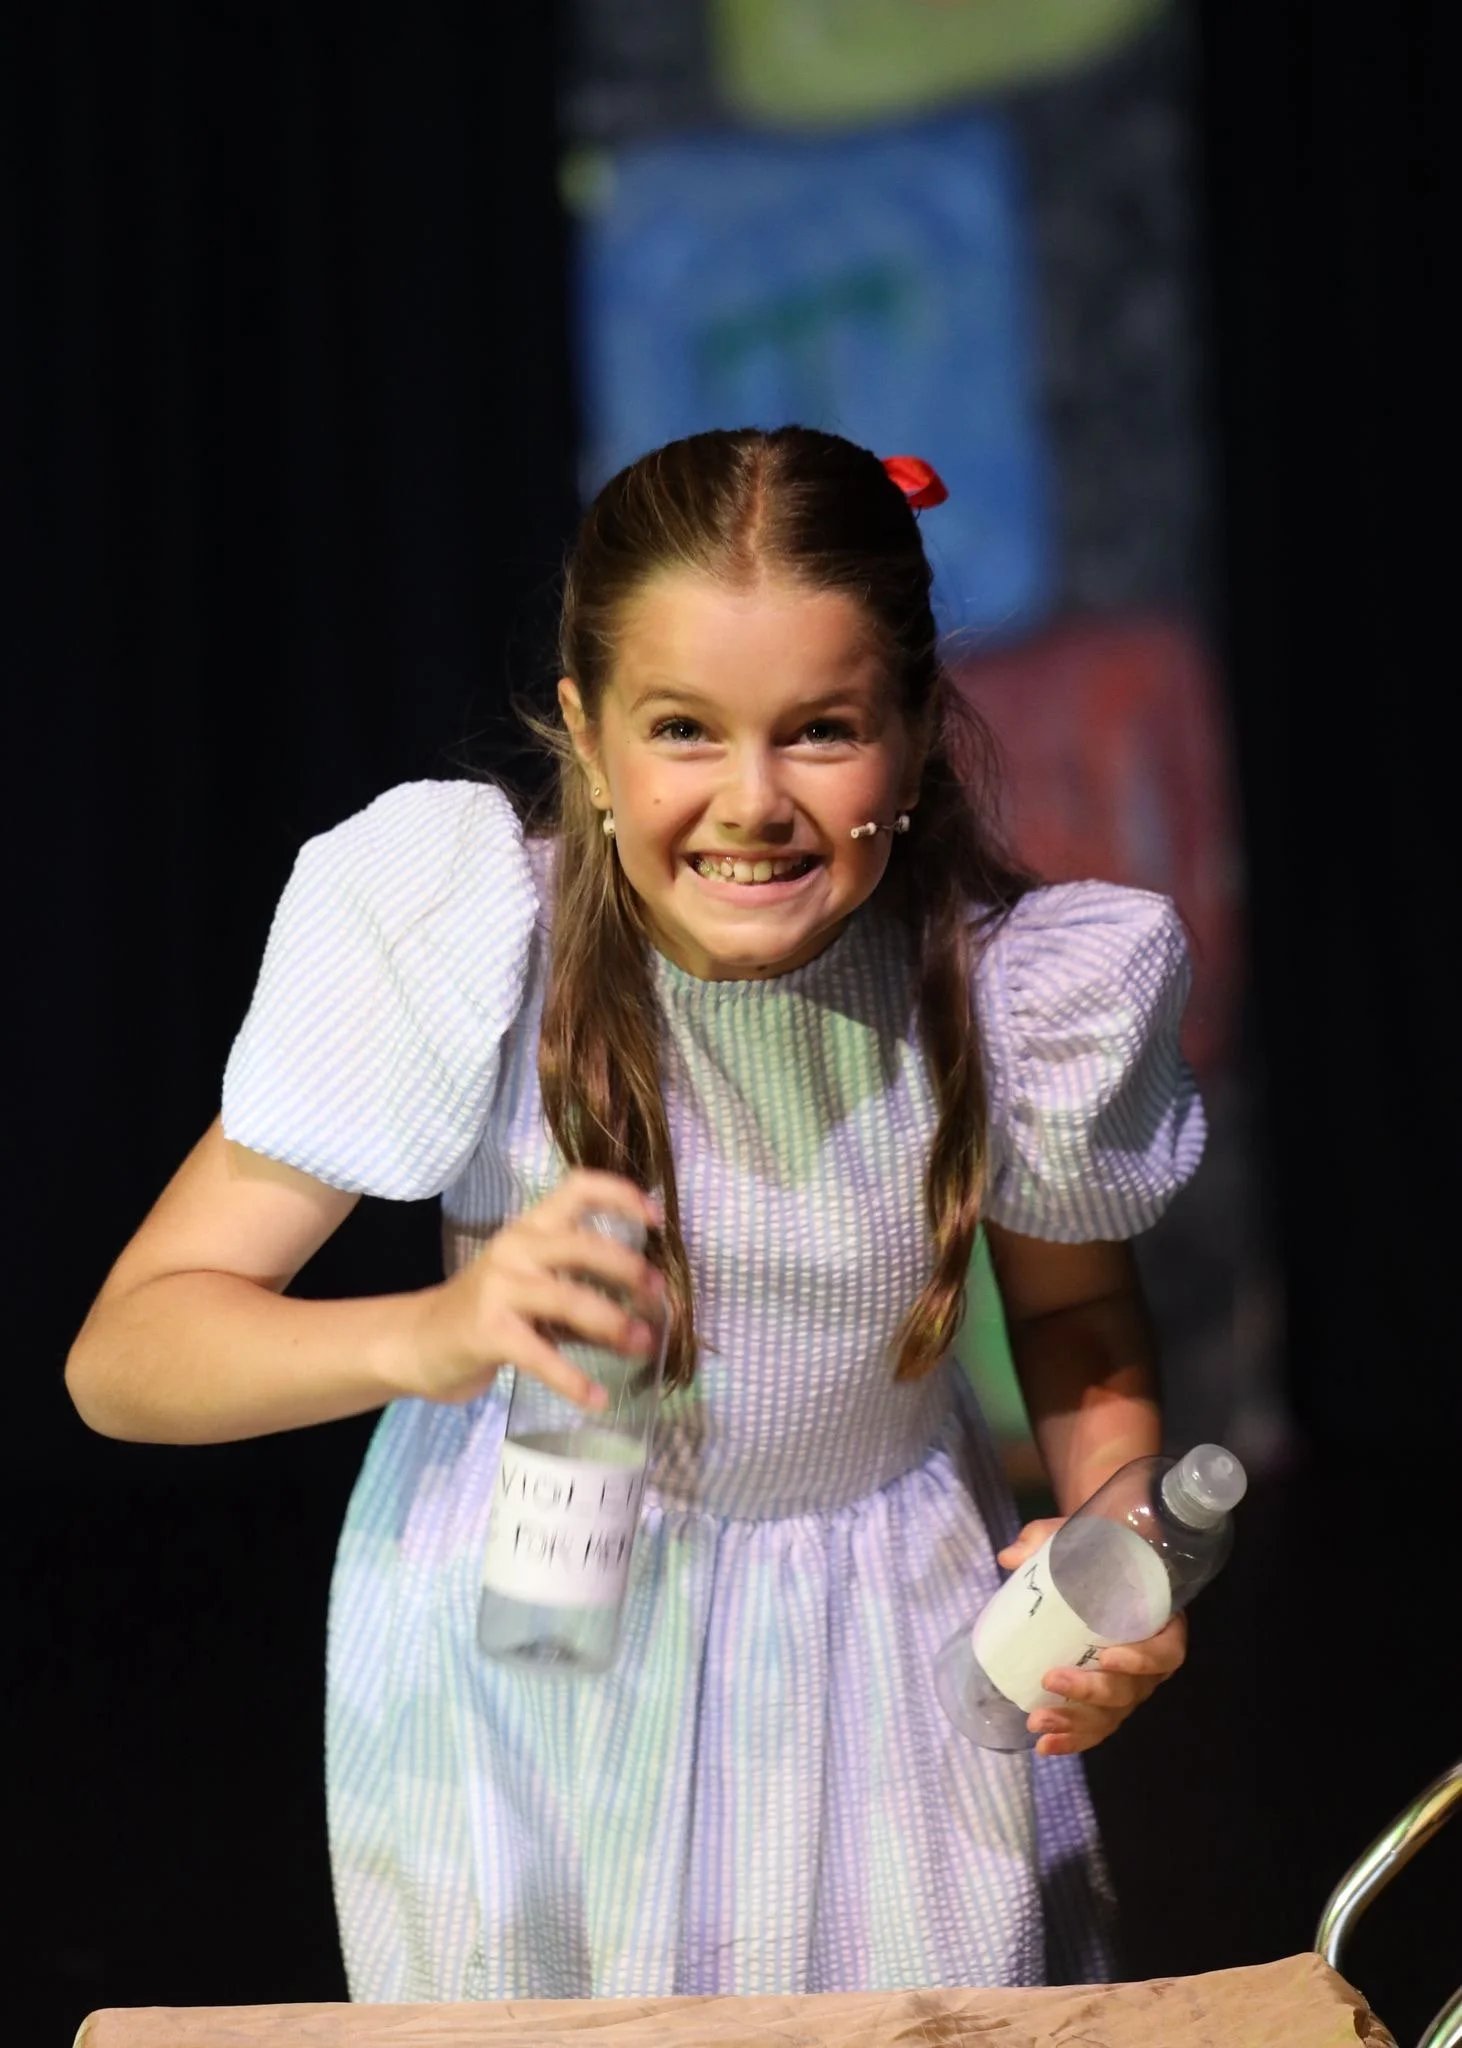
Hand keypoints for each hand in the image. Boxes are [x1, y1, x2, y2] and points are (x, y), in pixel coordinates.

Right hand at [402, 1170, 664, 1409]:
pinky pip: (542, 1356)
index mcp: (530, 1228)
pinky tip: (596, 1398)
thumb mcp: (534, 1287)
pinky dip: (574, 1380)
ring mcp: (499, 1288)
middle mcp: (515, 1248)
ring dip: (615, 1324)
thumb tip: (647, 1305)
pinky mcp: (488, 1332)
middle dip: (629, 1270)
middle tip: (658, 1297)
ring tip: (643, 1346)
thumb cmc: (489, 1312)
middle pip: (584, 1245)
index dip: (621, 1196)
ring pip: (570, 1298)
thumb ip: (581, 1287)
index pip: (577, 1188)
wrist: (417, 1342)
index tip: (657, 1219)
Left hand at [997, 1519, 1187, 1757]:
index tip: (1107, 1656)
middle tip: (1051, 1680)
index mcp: (1160, 1620)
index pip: (1167, 1651)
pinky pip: (1096, 1727)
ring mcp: (1129, 1686)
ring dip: (1075, 1724)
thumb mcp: (1073, 1538)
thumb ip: (1044, 1541)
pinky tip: (1045, 1746)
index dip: (1142, 1660)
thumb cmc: (1093, 1551)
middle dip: (1091, 1692)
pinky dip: (1072, 1739)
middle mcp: (1151, 1660)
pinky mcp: (1107, 1701)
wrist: (1097, 1562)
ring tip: (1038, 1724)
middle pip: (1132, 1690)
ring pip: (1111, 1715)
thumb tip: (1010, 1556)